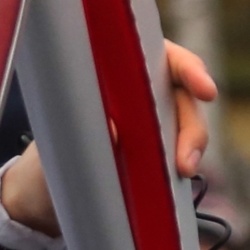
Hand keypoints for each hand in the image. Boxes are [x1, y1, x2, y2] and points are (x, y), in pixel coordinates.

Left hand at [0, 39, 219, 236]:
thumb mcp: (58, 142)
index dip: (190, 70)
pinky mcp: (159, 152)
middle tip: (186, 160)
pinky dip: (184, 163)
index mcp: (121, 70)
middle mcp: (143, 91)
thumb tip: (114, 128)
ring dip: (191, 147)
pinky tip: (179, 178)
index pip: (165, 58)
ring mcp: (155, 122)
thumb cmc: (50, 150)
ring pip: (188, 125)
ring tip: (182, 172)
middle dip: (193, 125)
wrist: (44, 191)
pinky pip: (181, 152)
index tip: (205, 90)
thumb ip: (81, 132)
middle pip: (183, 96)